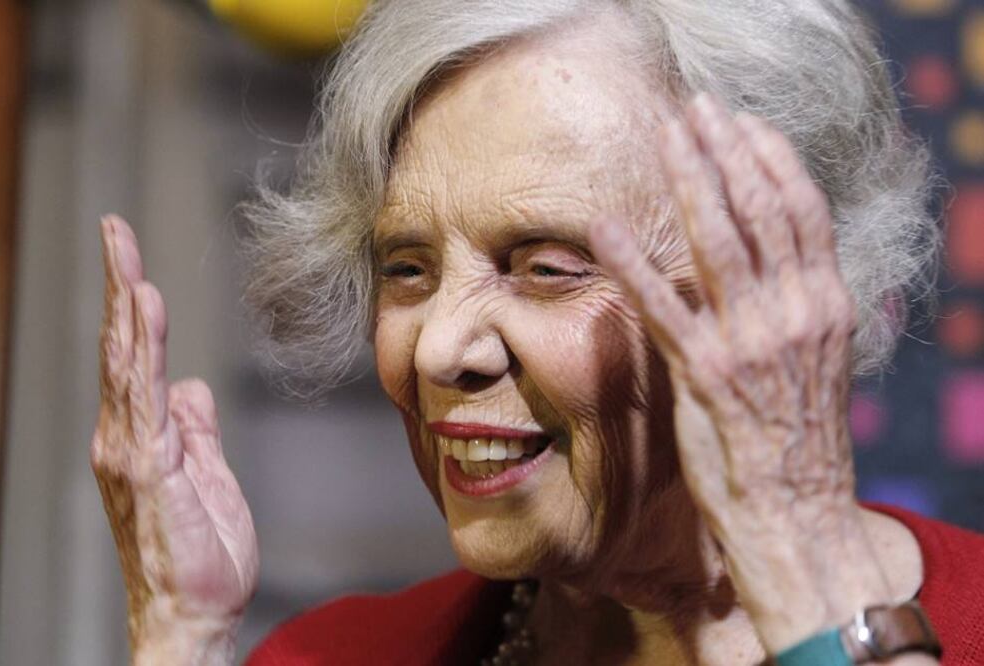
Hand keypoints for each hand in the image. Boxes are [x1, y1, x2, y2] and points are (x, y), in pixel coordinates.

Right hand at [92, 215, 258, 663]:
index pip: (132, 357)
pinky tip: (144, 312)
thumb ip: (196, 429)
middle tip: (115, 230)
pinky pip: (144, 396)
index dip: (129, 305)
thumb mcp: (208, 475)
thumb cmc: (200, 552)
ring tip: (126, 254)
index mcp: (141, 436)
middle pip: (119, 348)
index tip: (130, 258)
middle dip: (118, 285)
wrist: (194, 610)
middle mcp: (124, 437)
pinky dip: (142, 349)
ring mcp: (131, 451)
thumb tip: (191, 386)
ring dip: (126, 305)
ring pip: (125, 363)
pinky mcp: (148, 467)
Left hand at [590, 95, 892, 651]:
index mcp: (825, 305)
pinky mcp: (706, 376)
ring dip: (689, 181)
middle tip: (692, 109)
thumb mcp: (808, 362)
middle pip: (760, 210)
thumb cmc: (795, 440)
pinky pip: (664, 307)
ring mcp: (752, 343)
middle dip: (724, 151)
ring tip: (663, 138)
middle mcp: (796, 313)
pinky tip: (601, 228)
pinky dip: (632, 262)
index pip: (802, 211)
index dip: (770, 158)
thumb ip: (784, 307)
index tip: (740, 122)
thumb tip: (750, 261)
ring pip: (719, 241)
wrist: (799, 514)